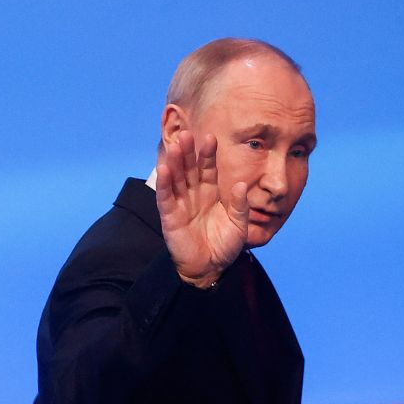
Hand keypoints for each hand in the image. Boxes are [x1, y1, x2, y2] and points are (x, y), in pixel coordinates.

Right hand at [155, 131, 248, 287]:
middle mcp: (194, 195)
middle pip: (189, 169)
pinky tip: (163, 169)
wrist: (210, 269)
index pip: (208, 169)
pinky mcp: (170, 217)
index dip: (208, 154)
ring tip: (174, 146)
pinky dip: (164, 184)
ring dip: (174, 163)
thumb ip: (239, 205)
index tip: (210, 137)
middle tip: (186, 134)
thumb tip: (240, 184)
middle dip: (188, 152)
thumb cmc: (225, 245)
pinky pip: (166, 198)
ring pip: (176, 179)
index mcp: (211, 193)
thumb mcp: (239, 225)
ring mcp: (181, 204)